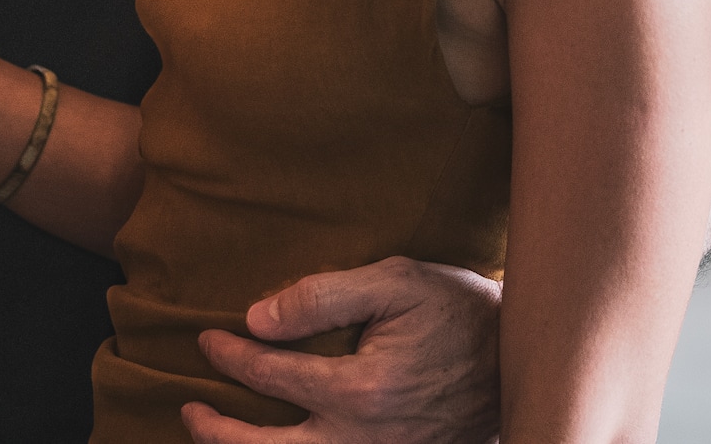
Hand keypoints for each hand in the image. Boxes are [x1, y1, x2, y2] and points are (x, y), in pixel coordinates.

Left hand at [183, 257, 501, 443]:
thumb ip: (321, 297)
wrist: (520, 357)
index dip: (230, 356)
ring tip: (213, 435)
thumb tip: (257, 318)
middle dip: (219, 432)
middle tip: (189, 408)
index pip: (271, 374)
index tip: (208, 339)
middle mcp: (365, 437)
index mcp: (361, 390)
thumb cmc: (454, 310)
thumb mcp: (394, 282)